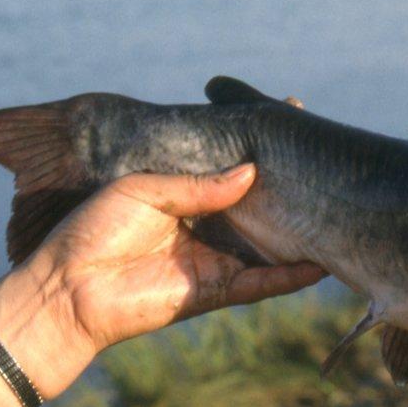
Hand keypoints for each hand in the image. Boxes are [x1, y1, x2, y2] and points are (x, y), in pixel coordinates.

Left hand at [0, 164, 326, 398]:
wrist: (70, 289)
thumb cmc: (95, 230)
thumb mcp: (145, 189)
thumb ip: (200, 185)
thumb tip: (252, 172)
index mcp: (185, 196)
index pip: (232, 168)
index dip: (262, 147)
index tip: (291, 115)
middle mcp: (208, 227)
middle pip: (259, 206)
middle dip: (290, 184)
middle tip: (324, 156)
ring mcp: (216, 260)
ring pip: (269, 245)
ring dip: (300, 232)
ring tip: (338, 214)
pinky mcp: (217, 292)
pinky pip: (262, 284)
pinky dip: (290, 277)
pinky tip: (319, 265)